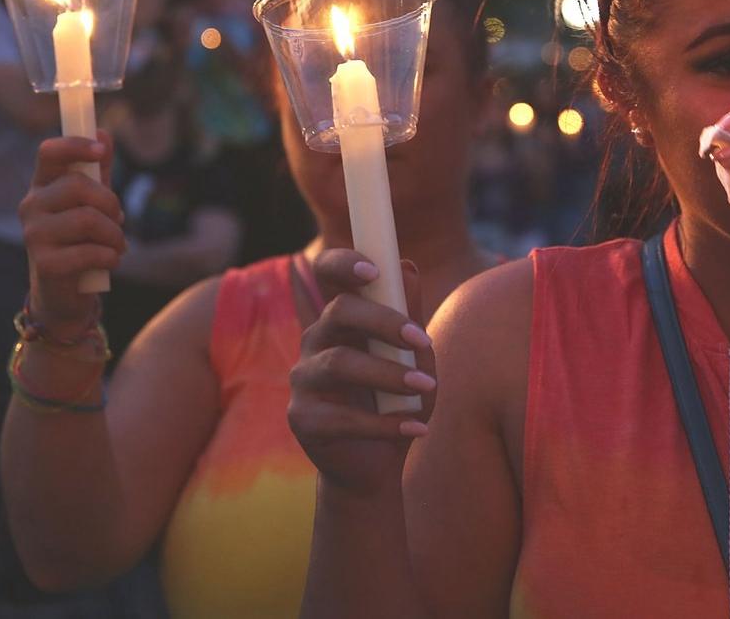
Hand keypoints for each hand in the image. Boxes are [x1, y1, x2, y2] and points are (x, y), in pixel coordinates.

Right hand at [19, 133, 125, 332]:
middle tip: (119, 221)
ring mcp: (34, 235)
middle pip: (78, 186)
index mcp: (42, 186)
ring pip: (88, 220)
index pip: (49, 151)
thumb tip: (103, 132)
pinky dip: (110, 257)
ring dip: (115, 235)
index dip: (76, 146)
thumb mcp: (92, 202)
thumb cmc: (80, 240)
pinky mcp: (45, 264)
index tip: (101, 151)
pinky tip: (109, 261)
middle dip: (111, 203)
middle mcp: (31, 206)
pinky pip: (90, 252)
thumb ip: (98, 170)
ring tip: (117, 245)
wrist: (65, 293)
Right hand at [287, 250, 436, 495]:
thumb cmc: (396, 401)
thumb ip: (409, 315)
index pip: (327, 273)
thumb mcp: (412, 358)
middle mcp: (315, 341)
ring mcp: (303, 380)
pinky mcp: (302, 420)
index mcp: (341, 319)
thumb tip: (408, 267)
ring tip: (428, 388)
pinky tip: (416, 429)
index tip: (374, 271)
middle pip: (337, 312)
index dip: (343, 263)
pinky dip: (386, 424)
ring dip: (389, 375)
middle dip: (383, 321)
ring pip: (339, 363)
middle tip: (422, 340)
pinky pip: (341, 418)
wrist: (375, 467)